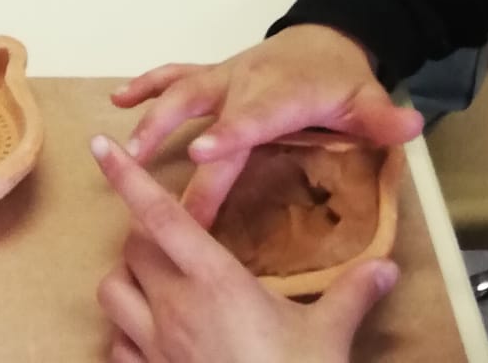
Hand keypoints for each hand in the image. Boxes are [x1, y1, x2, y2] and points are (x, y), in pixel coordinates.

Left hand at [92, 135, 396, 362]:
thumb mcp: (329, 336)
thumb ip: (352, 293)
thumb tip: (387, 267)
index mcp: (216, 282)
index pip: (160, 216)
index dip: (128, 177)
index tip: (100, 146)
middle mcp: (176, 309)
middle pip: (132, 248)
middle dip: (143, 232)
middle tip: (170, 235)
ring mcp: (157, 349)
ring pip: (111, 292)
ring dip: (125, 280)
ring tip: (153, 279)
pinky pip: (115, 347)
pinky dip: (123, 333)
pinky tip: (147, 334)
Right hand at [111, 27, 422, 228]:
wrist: (326, 36)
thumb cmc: (342, 79)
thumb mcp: (368, 98)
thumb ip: (384, 118)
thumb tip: (413, 126)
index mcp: (282, 94)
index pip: (253, 118)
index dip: (227, 136)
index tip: (200, 155)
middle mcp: (245, 82)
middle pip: (207, 113)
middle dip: (177, 143)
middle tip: (150, 186)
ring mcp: (224, 75)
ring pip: (180, 90)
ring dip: (151, 116)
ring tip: (125, 148)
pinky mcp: (212, 73)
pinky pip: (173, 74)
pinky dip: (145, 83)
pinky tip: (117, 99)